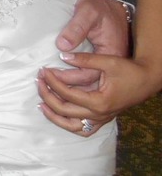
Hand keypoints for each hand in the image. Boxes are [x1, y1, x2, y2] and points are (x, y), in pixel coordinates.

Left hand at [38, 52, 157, 137]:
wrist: (146, 80)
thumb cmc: (128, 70)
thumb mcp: (107, 61)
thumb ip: (84, 59)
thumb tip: (62, 55)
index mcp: (99, 101)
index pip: (67, 94)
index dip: (52, 82)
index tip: (43, 71)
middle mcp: (99, 114)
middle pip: (65, 111)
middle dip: (47, 96)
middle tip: (39, 81)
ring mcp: (101, 119)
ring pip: (72, 127)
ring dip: (54, 116)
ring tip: (41, 103)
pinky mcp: (102, 119)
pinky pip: (82, 129)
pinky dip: (68, 124)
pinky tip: (57, 114)